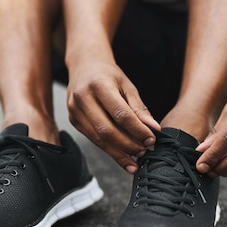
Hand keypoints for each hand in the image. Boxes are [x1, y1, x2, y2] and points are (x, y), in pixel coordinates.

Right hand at [67, 58, 159, 172]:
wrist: (84, 65)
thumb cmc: (108, 74)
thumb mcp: (127, 85)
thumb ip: (139, 108)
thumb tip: (154, 129)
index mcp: (99, 85)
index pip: (120, 114)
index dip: (137, 130)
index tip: (151, 139)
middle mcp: (82, 98)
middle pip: (107, 131)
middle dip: (127, 145)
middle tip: (144, 152)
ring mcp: (74, 111)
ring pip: (98, 139)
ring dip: (118, 153)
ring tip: (134, 161)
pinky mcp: (73, 120)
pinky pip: (92, 139)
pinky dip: (108, 149)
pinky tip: (121, 155)